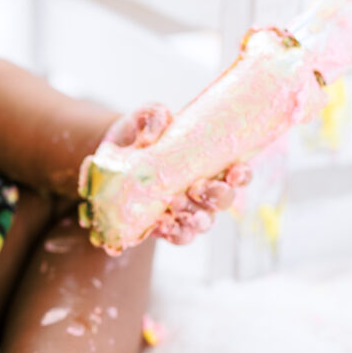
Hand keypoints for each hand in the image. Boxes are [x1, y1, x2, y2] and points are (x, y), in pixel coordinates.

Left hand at [104, 104, 250, 244]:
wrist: (109, 161)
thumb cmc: (136, 135)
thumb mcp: (143, 119)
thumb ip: (154, 116)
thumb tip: (164, 121)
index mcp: (210, 162)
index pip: (238, 173)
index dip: (242, 175)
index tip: (233, 171)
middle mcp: (204, 189)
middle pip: (225, 200)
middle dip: (216, 195)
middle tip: (196, 187)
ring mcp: (188, 209)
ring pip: (206, 221)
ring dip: (196, 215)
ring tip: (175, 203)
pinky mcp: (168, 225)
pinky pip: (182, 236)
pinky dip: (176, 232)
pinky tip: (163, 223)